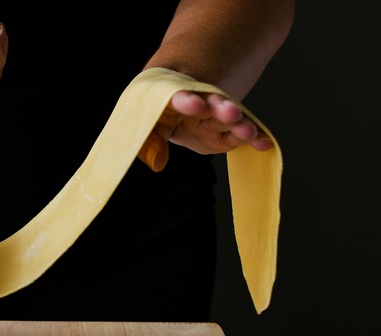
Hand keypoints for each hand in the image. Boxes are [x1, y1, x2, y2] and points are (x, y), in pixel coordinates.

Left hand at [147, 91, 273, 156]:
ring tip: (248, 131)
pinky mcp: (226, 132)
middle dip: (221, 108)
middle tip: (231, 112)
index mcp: (172, 98)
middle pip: (211, 105)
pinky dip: (254, 138)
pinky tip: (263, 143)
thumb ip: (150, 141)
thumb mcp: (148, 126)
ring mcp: (214, 117)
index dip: (186, 100)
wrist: (175, 107)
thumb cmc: (157, 114)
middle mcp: (198, 105)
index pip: (178, 97)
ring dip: (240, 123)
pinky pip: (240, 135)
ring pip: (229, 118)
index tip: (195, 103)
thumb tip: (156, 162)